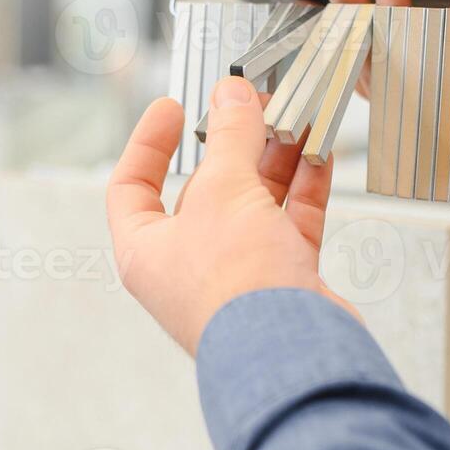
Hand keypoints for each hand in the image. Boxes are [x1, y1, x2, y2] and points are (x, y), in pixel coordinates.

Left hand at [107, 78, 357, 356]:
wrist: (292, 352)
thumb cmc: (236, 292)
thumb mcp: (223, 191)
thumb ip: (229, 136)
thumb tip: (228, 97)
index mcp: (147, 250)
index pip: (131, 187)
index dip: (148, 144)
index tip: (170, 109)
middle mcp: (188, 265)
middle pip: (203, 189)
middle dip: (230, 144)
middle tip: (249, 104)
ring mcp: (238, 274)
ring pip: (253, 204)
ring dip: (273, 159)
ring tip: (291, 118)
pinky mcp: (283, 281)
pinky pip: (290, 223)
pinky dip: (304, 188)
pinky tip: (317, 153)